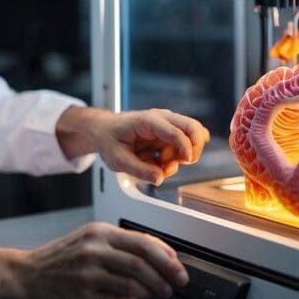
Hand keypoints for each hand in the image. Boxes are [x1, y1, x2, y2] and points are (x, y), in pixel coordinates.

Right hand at [0, 222, 188, 298]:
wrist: (26, 276)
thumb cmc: (59, 260)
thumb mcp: (88, 241)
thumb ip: (120, 246)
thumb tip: (156, 256)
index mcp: (99, 232)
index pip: (143, 241)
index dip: (166, 256)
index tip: (178, 267)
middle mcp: (94, 250)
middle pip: (142, 262)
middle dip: (166, 275)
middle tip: (176, 284)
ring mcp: (88, 274)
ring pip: (132, 283)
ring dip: (152, 290)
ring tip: (158, 293)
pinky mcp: (83, 296)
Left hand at [57, 107, 210, 184]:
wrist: (104, 130)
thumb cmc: (109, 139)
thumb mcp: (117, 159)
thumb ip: (139, 170)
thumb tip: (159, 178)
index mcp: (147, 121)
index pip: (175, 131)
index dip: (185, 146)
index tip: (187, 161)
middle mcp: (161, 119)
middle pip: (192, 127)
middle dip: (194, 148)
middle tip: (180, 163)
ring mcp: (167, 126)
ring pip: (190, 139)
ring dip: (181, 156)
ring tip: (161, 164)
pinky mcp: (168, 135)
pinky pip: (183, 147)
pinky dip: (178, 158)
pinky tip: (163, 162)